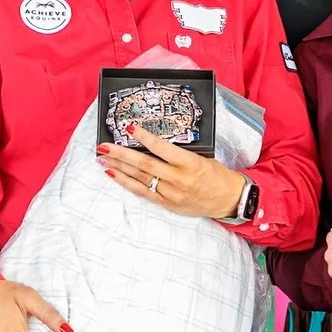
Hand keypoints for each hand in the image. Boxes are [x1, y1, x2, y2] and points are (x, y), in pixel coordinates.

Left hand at [97, 127, 245, 218]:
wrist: (229, 200)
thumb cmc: (218, 176)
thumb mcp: (202, 158)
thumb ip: (178, 153)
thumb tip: (153, 143)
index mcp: (190, 164)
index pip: (162, 148)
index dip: (144, 137)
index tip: (129, 128)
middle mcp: (178, 179)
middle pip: (144, 164)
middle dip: (120, 154)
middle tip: (103, 145)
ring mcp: (171, 193)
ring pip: (139, 178)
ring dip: (118, 167)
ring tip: (102, 158)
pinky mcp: (167, 203)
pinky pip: (142, 192)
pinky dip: (126, 182)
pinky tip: (114, 174)